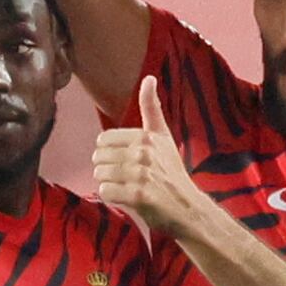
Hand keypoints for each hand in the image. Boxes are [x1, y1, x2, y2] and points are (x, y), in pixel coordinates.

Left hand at [90, 77, 206, 239]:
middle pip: (98, 158)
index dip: (108, 153)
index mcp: (146, 137)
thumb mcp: (163, 136)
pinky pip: (105, 192)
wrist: (187, 208)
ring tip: (126, 187)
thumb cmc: (171, 171)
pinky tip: (126, 198)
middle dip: (106, 169)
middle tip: (125, 178)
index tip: (125, 161)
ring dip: (109, 184)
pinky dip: (111, 197)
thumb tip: (149, 77)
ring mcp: (141, 175)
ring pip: (100, 175)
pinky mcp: (139, 196)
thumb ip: (152, 108)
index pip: (102, 140)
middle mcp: (143, 153)